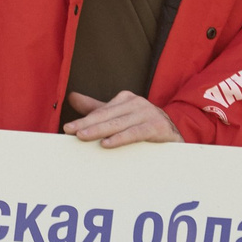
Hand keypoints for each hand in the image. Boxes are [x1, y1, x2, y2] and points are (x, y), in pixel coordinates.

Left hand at [63, 90, 182, 147]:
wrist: (173, 135)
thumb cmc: (142, 125)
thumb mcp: (119, 116)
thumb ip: (97, 109)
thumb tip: (72, 97)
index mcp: (125, 98)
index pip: (101, 111)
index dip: (84, 120)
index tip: (68, 129)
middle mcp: (136, 103)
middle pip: (107, 116)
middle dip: (87, 124)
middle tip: (71, 131)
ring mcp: (148, 113)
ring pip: (119, 124)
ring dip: (100, 131)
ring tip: (83, 137)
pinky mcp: (157, 127)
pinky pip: (135, 133)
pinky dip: (120, 138)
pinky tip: (107, 143)